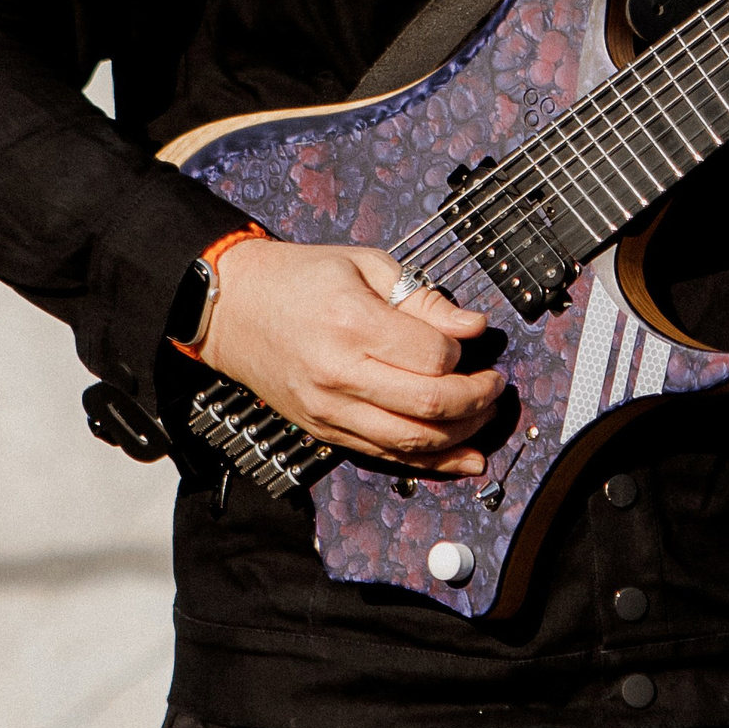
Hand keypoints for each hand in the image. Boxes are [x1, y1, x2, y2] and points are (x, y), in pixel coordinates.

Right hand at [200, 240, 502, 476]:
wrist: (232, 309)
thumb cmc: (299, 279)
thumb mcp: (364, 264)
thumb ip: (422, 298)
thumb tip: (472, 326)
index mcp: (352, 323)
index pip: (432, 356)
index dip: (463, 353)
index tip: (470, 341)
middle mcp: (340, 373)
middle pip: (429, 404)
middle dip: (477, 398)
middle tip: (495, 383)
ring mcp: (330, 410)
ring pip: (412, 440)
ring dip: (462, 433)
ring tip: (483, 412)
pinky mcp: (324, 431)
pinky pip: (387, 457)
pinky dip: (432, 463)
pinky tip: (465, 457)